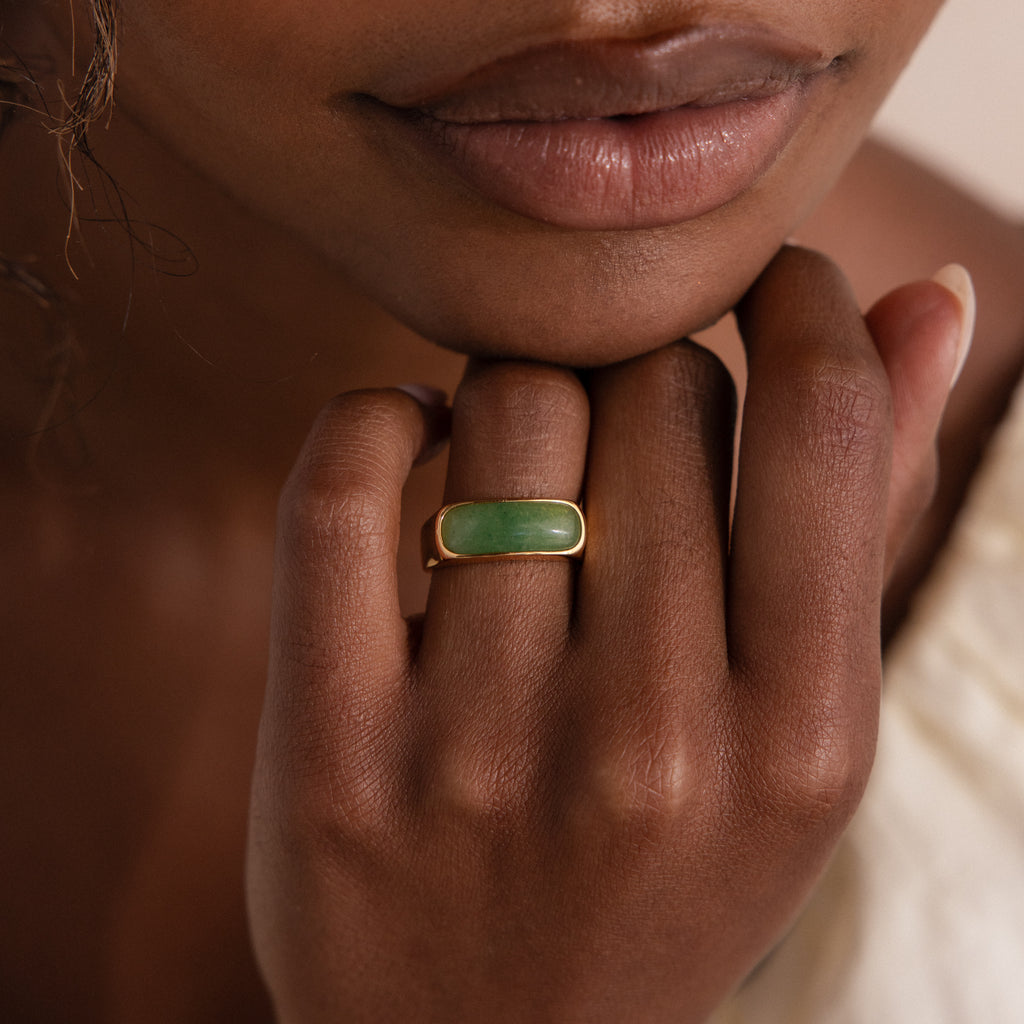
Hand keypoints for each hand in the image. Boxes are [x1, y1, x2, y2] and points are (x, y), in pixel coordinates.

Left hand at [247, 247, 966, 1021]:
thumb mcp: (799, 731)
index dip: (796, 300)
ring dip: (515, 395)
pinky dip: (375, 420)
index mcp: (803, 736)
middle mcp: (650, 746)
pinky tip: (407, 448)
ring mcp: (478, 757)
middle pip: (650, 387)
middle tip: (616, 433)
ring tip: (519, 464)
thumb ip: (868, 510)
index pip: (821, 415)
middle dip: (640, 372)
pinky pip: (344, 474)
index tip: (766, 282)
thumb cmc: (666, 871)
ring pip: (505, 406)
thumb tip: (935, 294)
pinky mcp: (333, 760)